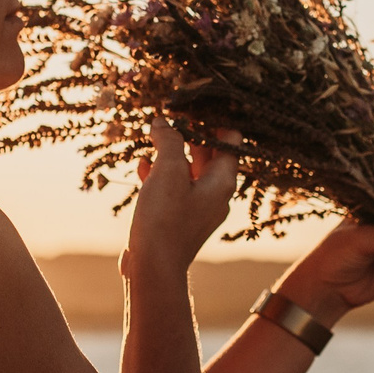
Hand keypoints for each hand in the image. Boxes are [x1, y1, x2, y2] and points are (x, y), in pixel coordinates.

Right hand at [123, 115, 238, 277]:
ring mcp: (198, 208)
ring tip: (154, 137)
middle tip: (173, 116)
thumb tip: (163, 122)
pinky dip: (161, 174)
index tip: (195, 105)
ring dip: (172, 154)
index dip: (214, 120)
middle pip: (210, 154)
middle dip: (190, 135)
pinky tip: (142, 165)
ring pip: (189, 171)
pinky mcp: (179, 219)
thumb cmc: (165, 219)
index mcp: (223, 181)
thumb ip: (168, 141)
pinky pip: (175, 188)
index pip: (231, 140)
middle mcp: (216, 194)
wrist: (153, 267)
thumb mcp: (167, 171)